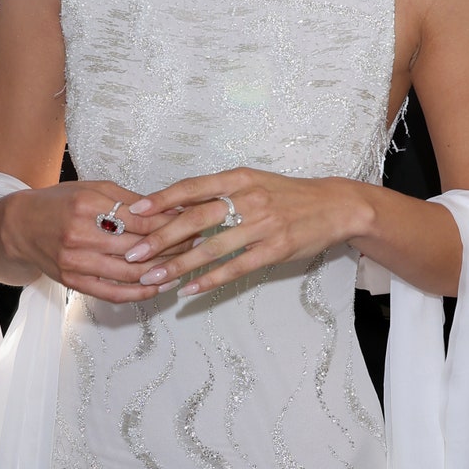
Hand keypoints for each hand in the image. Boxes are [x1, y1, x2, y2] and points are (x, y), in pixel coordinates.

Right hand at [0, 182, 184, 301]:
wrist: (19, 226)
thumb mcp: (92, 189)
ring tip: (185, 266)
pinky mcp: (73, 282)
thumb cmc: (59, 203)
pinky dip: (140, 293)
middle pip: (139, 247)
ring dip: (163, 272)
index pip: (141, 219)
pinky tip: (159, 287)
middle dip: (174, 247)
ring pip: (131, 273)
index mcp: (87, 206)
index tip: (194, 222)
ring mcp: (75, 262)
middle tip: (198, 244)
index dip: (172, 223)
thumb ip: (129, 200)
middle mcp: (80, 235)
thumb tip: (171, 207)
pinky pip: (114, 293)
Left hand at [118, 168, 360, 300]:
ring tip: (153, 278)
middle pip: (195, 218)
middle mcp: (248, 198)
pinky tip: (189, 290)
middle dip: (160, 238)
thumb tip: (176, 206)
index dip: (161, 200)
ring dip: (179, 265)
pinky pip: (236, 267)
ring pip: (212, 248)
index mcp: (238, 178)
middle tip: (133, 254)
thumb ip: (218, 193)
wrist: (334, 206)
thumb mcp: (253, 182)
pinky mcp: (275, 249)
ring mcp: (263, 225)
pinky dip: (210, 280)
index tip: (134, 212)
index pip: (192, 187)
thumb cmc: (287, 195)